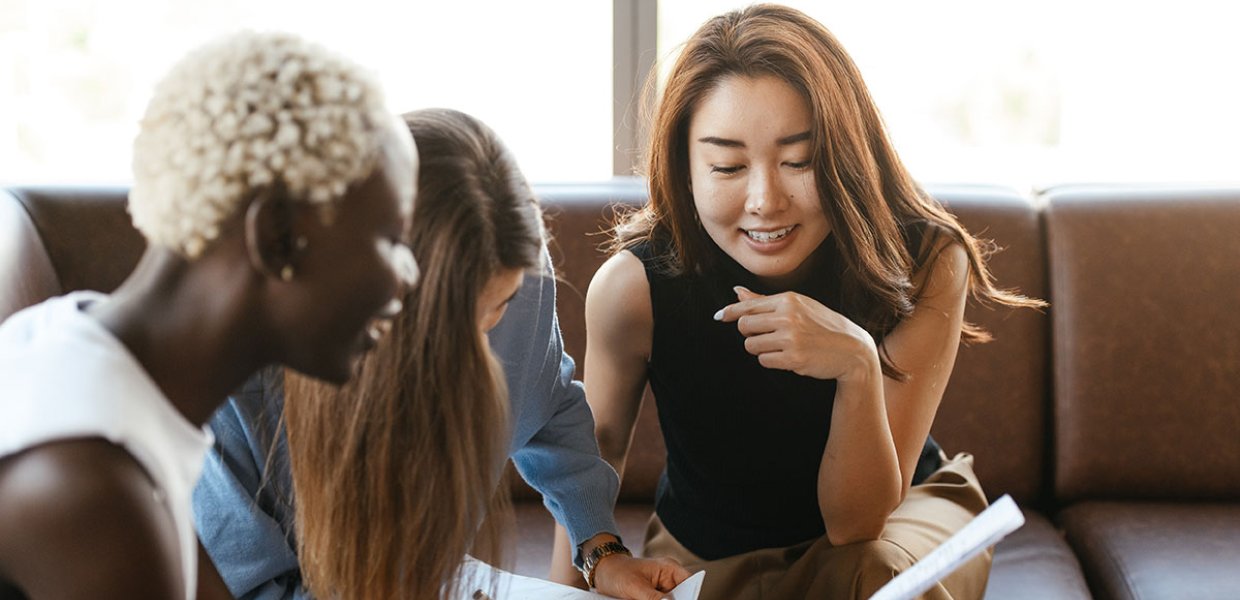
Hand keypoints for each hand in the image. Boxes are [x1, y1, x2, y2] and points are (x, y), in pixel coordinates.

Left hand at [592, 554, 690, 599]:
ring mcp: (661, 591)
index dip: (690, 596)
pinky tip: (638, 599)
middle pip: (681, 597)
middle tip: (652, 599)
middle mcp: (669, 580)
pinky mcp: (653, 598)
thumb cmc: (617, 571)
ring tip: (640, 597)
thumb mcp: (635, 587)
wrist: (602, 573)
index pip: (690, 584)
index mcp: (670, 569)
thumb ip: (653, 598)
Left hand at [715, 286, 877, 381]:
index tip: (719, 316)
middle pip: (744, 326)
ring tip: (780, 347)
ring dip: (760, 349)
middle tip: (766, 336)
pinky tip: (787, 357)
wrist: (852, 349)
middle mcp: (788, 316)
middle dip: (749, 334)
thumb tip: (736, 291)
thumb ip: (764, 301)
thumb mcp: (798, 306)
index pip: (748, 305)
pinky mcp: (793, 358)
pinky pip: (764, 361)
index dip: (730, 312)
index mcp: (788, 300)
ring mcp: (791, 338)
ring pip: (751, 345)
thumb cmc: (823, 325)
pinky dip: (771, 361)